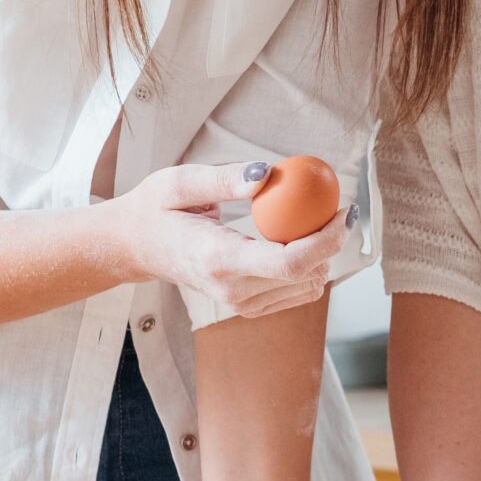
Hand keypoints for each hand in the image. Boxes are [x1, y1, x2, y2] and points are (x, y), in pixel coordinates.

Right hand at [104, 160, 351, 317]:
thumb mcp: (180, 182)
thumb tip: (267, 174)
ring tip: (315, 219)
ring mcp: (239, 304)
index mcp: (217, 259)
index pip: (288, 262)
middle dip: (333, 241)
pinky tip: (299, 238)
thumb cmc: (155, 209)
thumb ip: (225, 179)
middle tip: (339, 206)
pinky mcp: (246, 307)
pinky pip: (294, 292)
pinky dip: (308, 267)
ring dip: (322, 255)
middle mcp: (231, 290)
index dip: (327, 239)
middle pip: (305, 276)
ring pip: (306, 287)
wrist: (134, 247)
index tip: (345, 210)